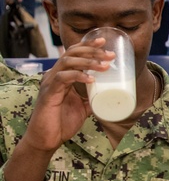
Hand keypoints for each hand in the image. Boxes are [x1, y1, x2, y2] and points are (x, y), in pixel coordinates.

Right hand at [26, 37, 114, 152]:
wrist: (47, 138)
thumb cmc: (62, 122)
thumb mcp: (83, 107)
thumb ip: (92, 98)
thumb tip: (110, 95)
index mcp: (61, 75)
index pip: (73, 53)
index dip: (87, 45)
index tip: (104, 42)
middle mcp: (54, 75)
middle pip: (72, 54)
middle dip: (92, 51)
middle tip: (110, 55)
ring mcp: (50, 83)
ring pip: (68, 63)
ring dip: (88, 62)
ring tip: (105, 66)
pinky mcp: (49, 93)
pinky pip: (63, 78)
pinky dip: (77, 76)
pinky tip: (91, 79)